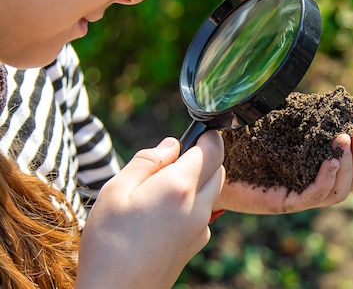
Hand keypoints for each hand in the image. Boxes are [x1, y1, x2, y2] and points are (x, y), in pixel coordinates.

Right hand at [76, 132, 224, 288]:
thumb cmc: (109, 242)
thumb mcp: (116, 190)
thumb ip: (147, 161)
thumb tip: (172, 145)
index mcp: (180, 186)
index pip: (212, 149)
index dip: (207, 137)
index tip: (196, 133)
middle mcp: (198, 206)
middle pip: (218, 169)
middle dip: (205, 157)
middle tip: (173, 161)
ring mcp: (201, 227)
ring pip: (213, 191)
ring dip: (200, 180)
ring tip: (163, 188)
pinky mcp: (196, 244)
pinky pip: (204, 213)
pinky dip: (193, 203)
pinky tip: (163, 214)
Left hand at [213, 110, 352, 213]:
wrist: (210, 166)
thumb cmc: (242, 144)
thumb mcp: (277, 122)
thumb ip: (299, 114)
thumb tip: (324, 96)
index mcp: (319, 165)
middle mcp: (315, 183)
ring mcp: (301, 195)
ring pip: (341, 190)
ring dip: (349, 164)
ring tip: (344, 139)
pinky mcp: (285, 203)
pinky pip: (315, 196)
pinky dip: (327, 179)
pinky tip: (331, 161)